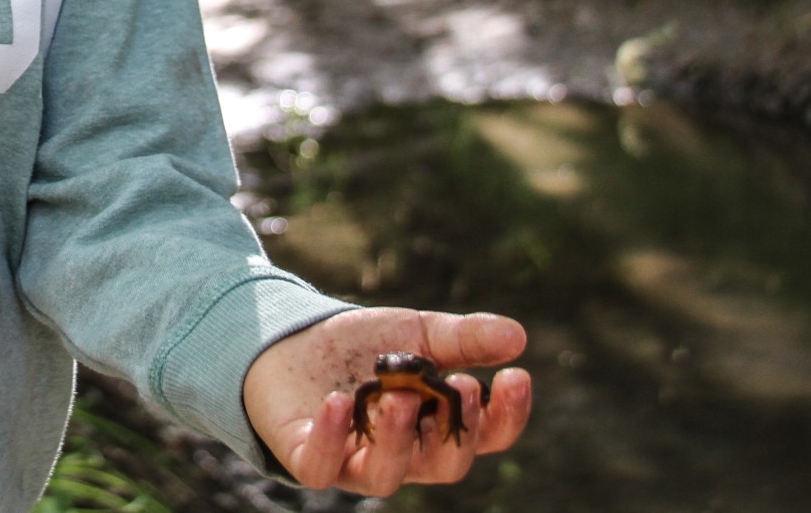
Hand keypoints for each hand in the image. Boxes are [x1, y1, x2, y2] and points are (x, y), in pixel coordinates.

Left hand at [243, 308, 531, 495]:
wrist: (292, 339)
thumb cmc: (362, 346)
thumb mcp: (416, 334)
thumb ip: (464, 339)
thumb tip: (518, 337)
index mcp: (435, 427)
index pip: (484, 437)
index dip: (505, 416)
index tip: (516, 376)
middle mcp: (401, 454)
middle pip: (443, 466)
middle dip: (458, 432)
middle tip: (462, 386)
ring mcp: (353, 461)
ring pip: (385, 475)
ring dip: (397, 439)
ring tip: (401, 398)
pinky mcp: (306, 457)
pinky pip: (320, 466)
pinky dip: (331, 437)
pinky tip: (339, 402)